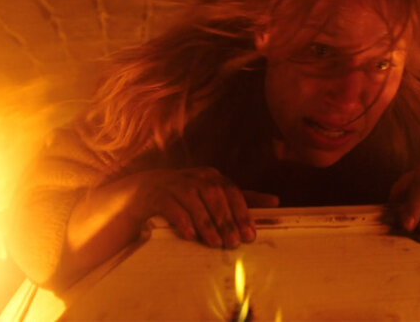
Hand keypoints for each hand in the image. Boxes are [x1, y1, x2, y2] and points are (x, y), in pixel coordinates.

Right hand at [132, 167, 278, 248]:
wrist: (144, 190)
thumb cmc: (186, 195)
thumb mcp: (213, 194)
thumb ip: (241, 198)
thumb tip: (275, 201)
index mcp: (211, 176)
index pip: (231, 191)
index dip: (242, 212)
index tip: (250, 233)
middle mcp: (195, 177)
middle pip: (214, 196)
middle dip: (226, 221)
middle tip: (234, 243)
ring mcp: (174, 184)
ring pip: (194, 201)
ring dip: (206, 224)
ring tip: (215, 243)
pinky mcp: (157, 195)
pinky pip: (171, 207)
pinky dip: (182, 221)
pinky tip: (190, 235)